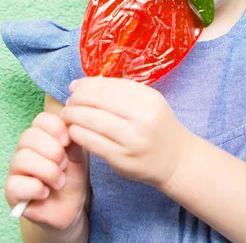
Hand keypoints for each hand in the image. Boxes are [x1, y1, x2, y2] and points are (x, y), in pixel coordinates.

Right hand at [4, 112, 88, 230]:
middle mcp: (24, 149)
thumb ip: (73, 137)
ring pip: (22, 158)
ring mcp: (15, 170)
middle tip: (64, 165)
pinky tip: (46, 192)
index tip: (67, 141)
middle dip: (53, 151)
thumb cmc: (72, 176)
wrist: (70, 207)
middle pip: (29, 136)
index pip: (40, 119)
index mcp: (40, 136)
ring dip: (48, 171)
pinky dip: (37, 188)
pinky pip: (16, 184)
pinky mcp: (11, 192)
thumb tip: (68, 124)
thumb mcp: (78, 154)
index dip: (55, 127)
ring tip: (59, 181)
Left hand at [61, 77, 194, 190]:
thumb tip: (84, 84)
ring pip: (92, 121)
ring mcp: (132, 140)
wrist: (177, 160)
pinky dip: (77, 133)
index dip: (86, 84)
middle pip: (98, 100)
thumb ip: (122, 92)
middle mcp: (142, 118)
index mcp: (148, 99)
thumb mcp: (149, 102)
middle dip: (77, 98)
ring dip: (73, 115)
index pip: (109, 85)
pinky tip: (74, 130)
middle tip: (69, 101)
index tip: (74, 86)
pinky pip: (92, 142)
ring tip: (68, 115)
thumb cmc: (158, 126)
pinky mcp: (122, 160)